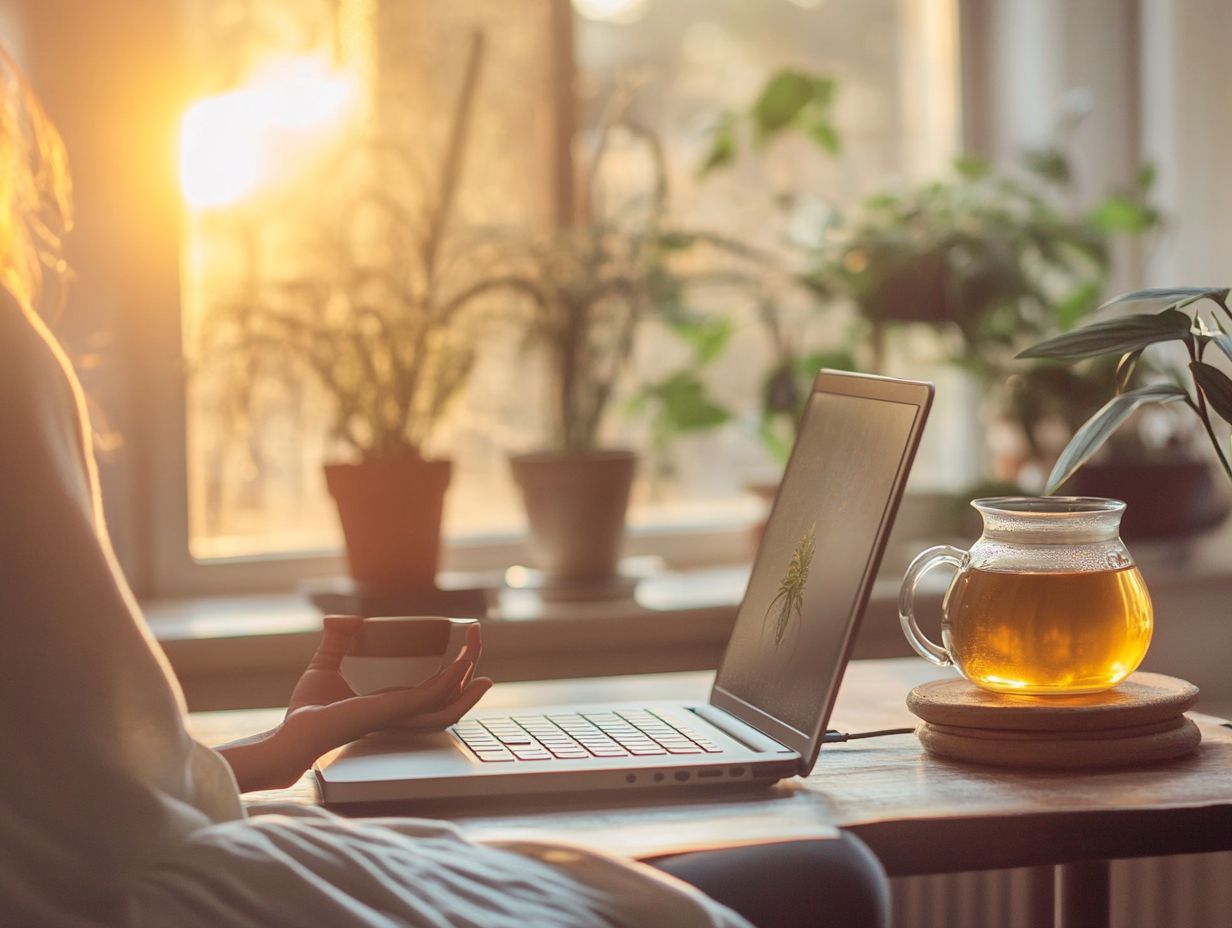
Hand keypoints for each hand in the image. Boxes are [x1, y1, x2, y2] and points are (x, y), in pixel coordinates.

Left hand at [217, 615, 491, 791]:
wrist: (292, 732)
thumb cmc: (306, 709)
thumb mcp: (325, 663)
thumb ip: (336, 639)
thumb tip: (343, 617)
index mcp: (393, 705)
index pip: (434, 693)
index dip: (455, 674)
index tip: (465, 649)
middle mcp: (402, 714)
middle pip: (451, 698)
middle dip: (471, 671)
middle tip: (477, 642)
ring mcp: (400, 715)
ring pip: (449, 702)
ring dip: (469, 676)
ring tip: (477, 649)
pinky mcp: (392, 712)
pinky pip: (431, 698)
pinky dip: (450, 681)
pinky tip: (461, 664)